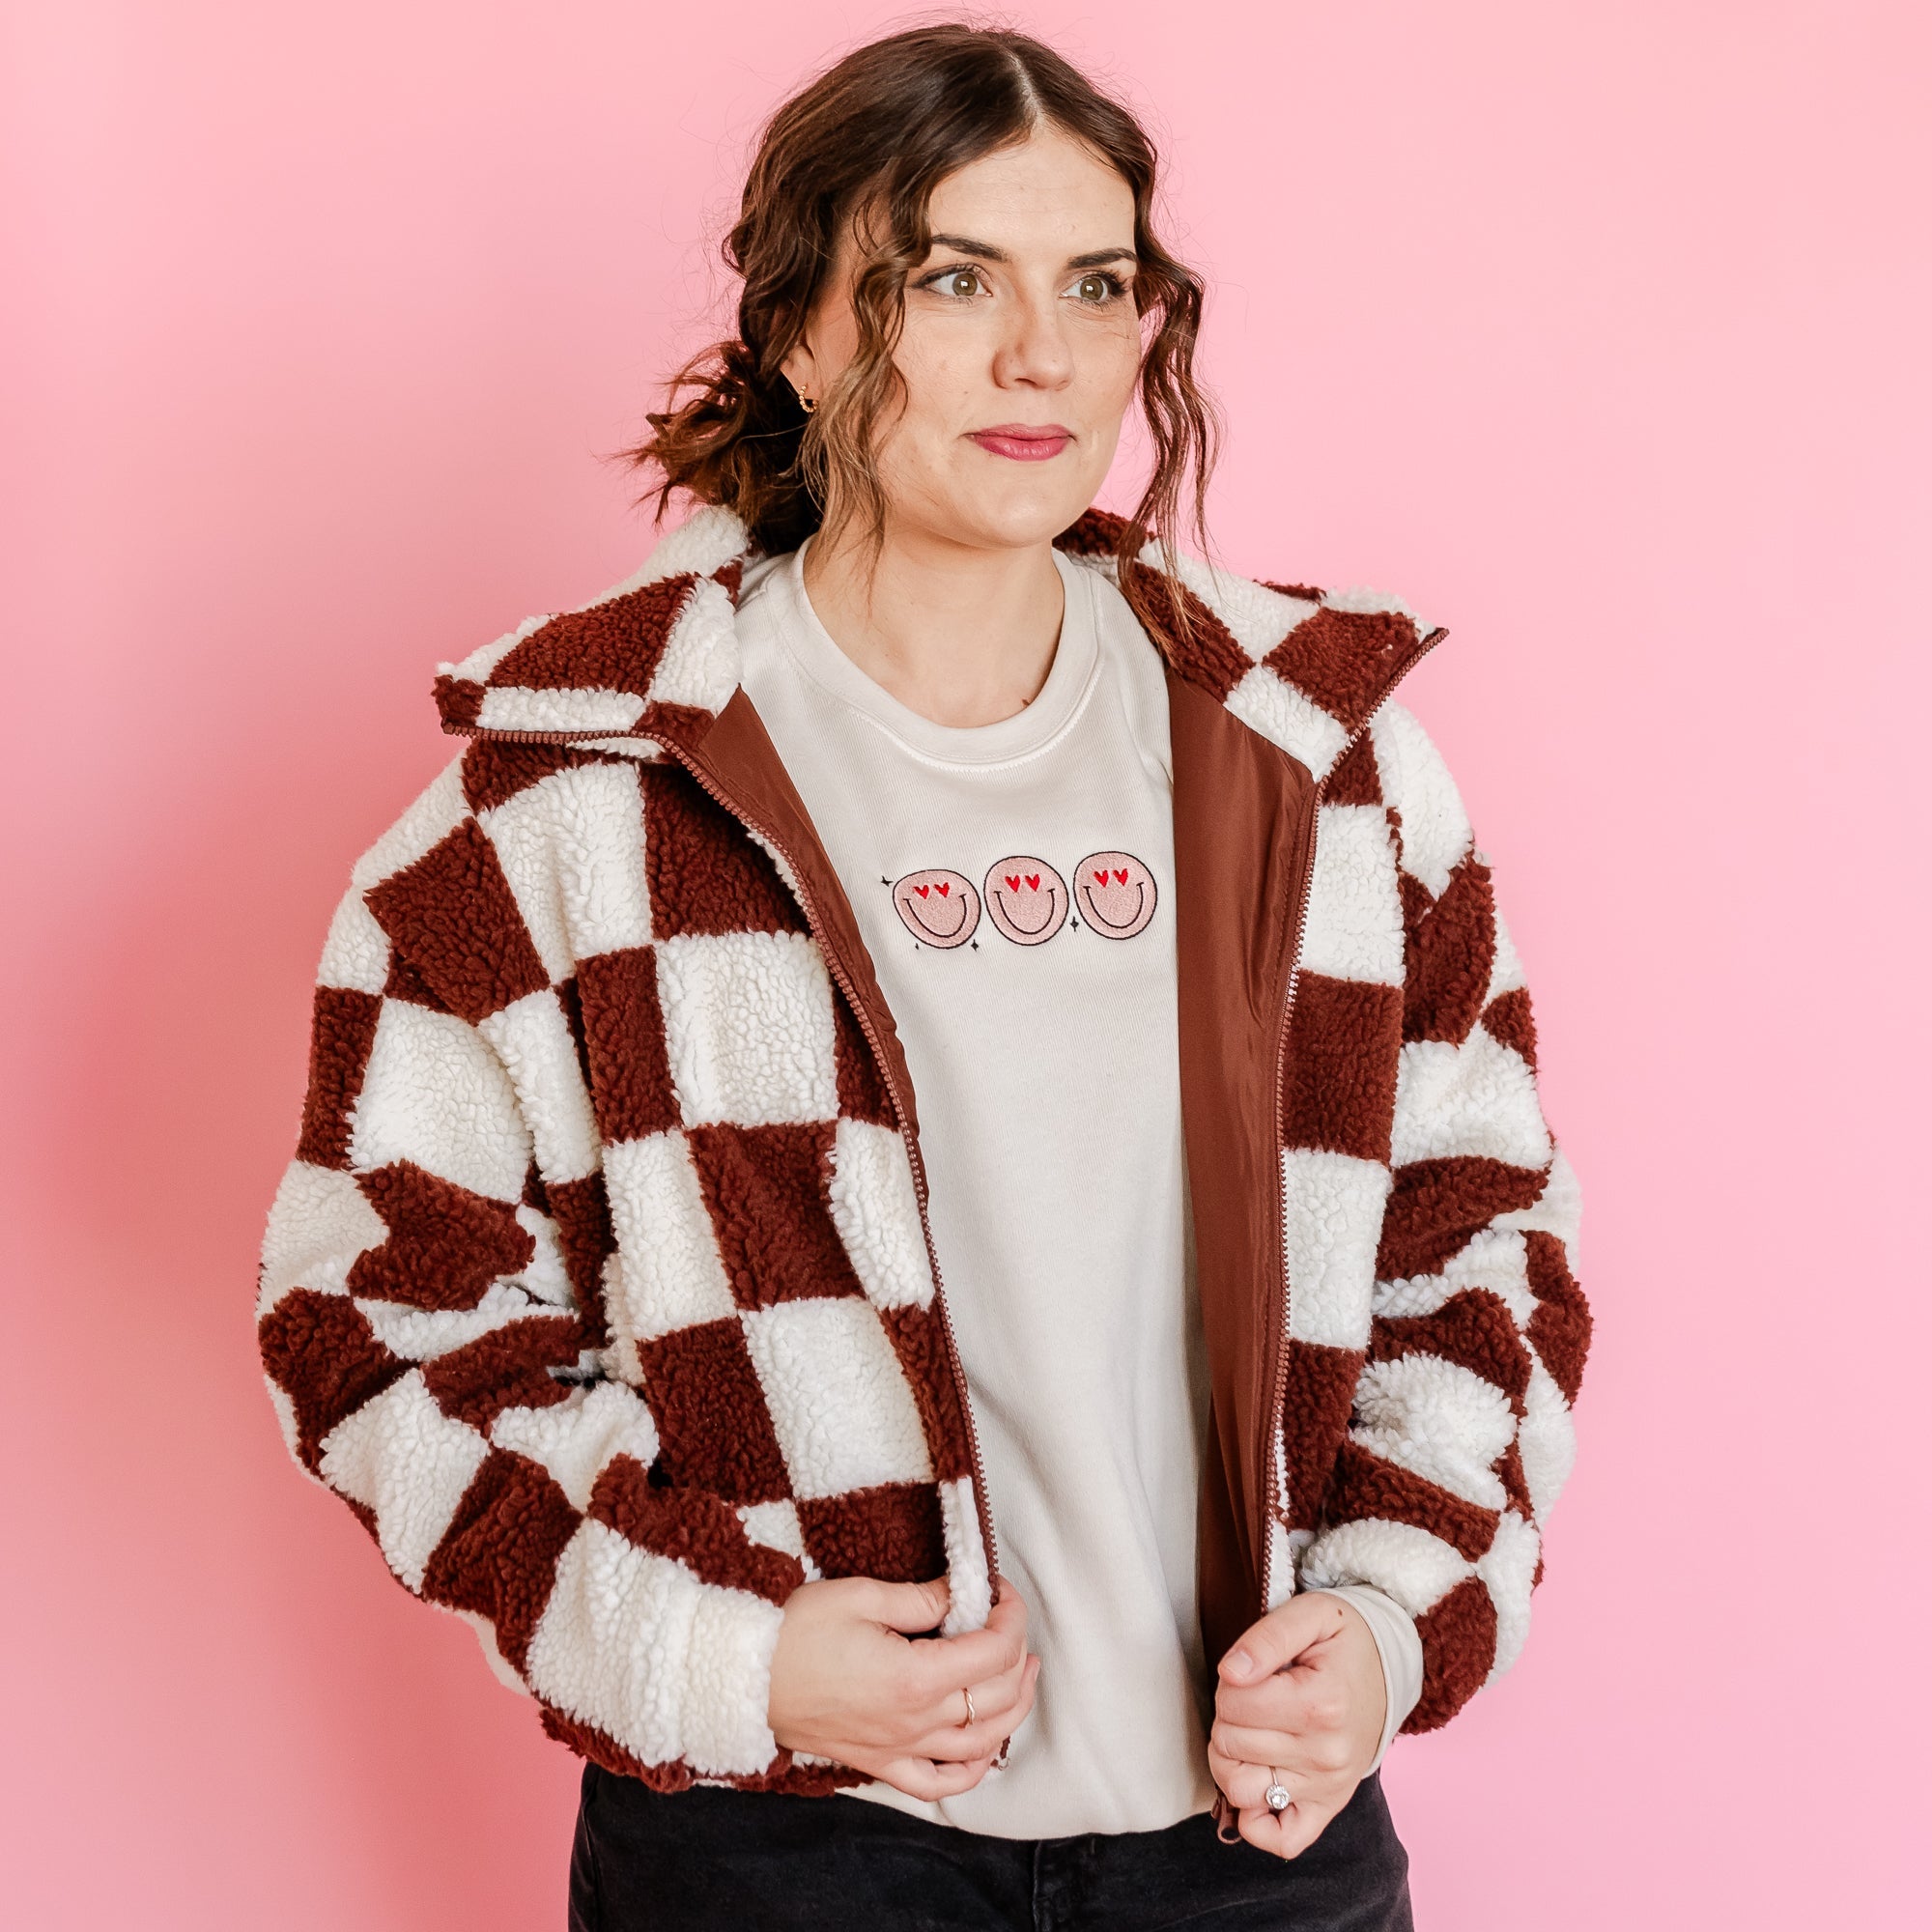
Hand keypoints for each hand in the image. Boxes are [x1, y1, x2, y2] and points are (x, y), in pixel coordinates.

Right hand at [767, 1572, 1038, 1800]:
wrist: (742, 1679)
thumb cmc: (796, 1631)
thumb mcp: (862, 1596)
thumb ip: (922, 1598)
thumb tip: (963, 1593)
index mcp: (915, 1676)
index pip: (993, 1650)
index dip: (1011, 1615)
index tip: (1001, 1590)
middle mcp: (915, 1722)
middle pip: (997, 1696)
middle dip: (1018, 1654)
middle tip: (1011, 1621)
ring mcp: (899, 1749)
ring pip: (982, 1744)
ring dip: (1014, 1709)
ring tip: (1024, 1676)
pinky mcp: (879, 1764)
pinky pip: (939, 1783)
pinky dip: (973, 1770)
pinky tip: (986, 1747)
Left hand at [1207, 1592, 1386, 1857]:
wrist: (1388, 1670)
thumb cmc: (1343, 1642)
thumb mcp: (1310, 1614)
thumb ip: (1267, 1637)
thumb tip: (1230, 1673)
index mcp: (1322, 1703)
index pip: (1233, 1702)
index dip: (1229, 1681)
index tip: (1251, 1671)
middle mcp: (1327, 1754)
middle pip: (1230, 1742)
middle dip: (1228, 1714)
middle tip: (1255, 1696)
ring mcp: (1328, 1787)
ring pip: (1240, 1790)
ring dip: (1229, 1759)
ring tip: (1249, 1732)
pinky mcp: (1328, 1808)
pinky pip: (1282, 1840)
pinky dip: (1256, 1821)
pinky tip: (1257, 1781)